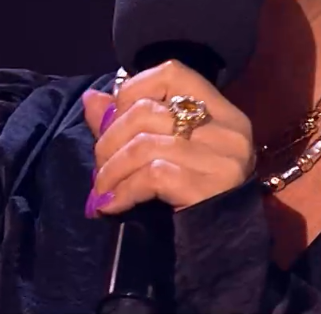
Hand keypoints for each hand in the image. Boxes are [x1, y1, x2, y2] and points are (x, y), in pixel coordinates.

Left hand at [81, 60, 254, 216]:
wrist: (221, 249)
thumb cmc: (190, 194)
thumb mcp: (162, 150)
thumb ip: (127, 120)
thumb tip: (91, 97)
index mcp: (221, 110)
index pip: (173, 72)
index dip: (134, 88)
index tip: (114, 117)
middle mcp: (229, 129)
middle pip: (148, 111)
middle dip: (109, 138)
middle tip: (99, 165)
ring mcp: (224, 158)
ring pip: (145, 144)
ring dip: (111, 169)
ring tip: (101, 189)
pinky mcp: (211, 188)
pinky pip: (152, 175)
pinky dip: (123, 190)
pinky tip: (112, 204)